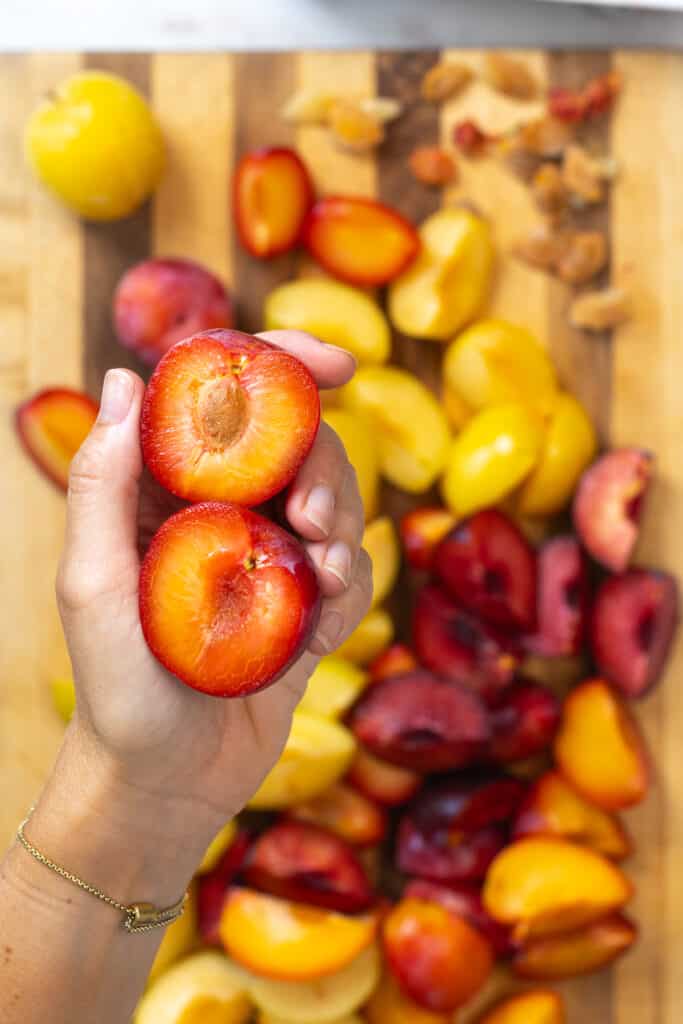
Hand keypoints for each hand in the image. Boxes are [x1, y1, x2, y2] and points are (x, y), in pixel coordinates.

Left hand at [55, 330, 371, 845]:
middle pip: (295, 446)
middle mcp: (222, 515)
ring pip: (334, 500)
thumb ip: (106, 481)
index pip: (223, 405)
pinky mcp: (303, 607)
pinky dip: (349, 583)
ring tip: (325, 573)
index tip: (336, 365)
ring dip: (345, 523)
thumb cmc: (116, 688)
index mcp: (167, 494)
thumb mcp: (93, 581)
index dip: (279, 369)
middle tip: (320, 520)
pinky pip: (349, 570)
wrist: (163, 784)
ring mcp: (267, 559)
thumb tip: (128, 378)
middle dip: (324, 467)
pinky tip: (326, 619)